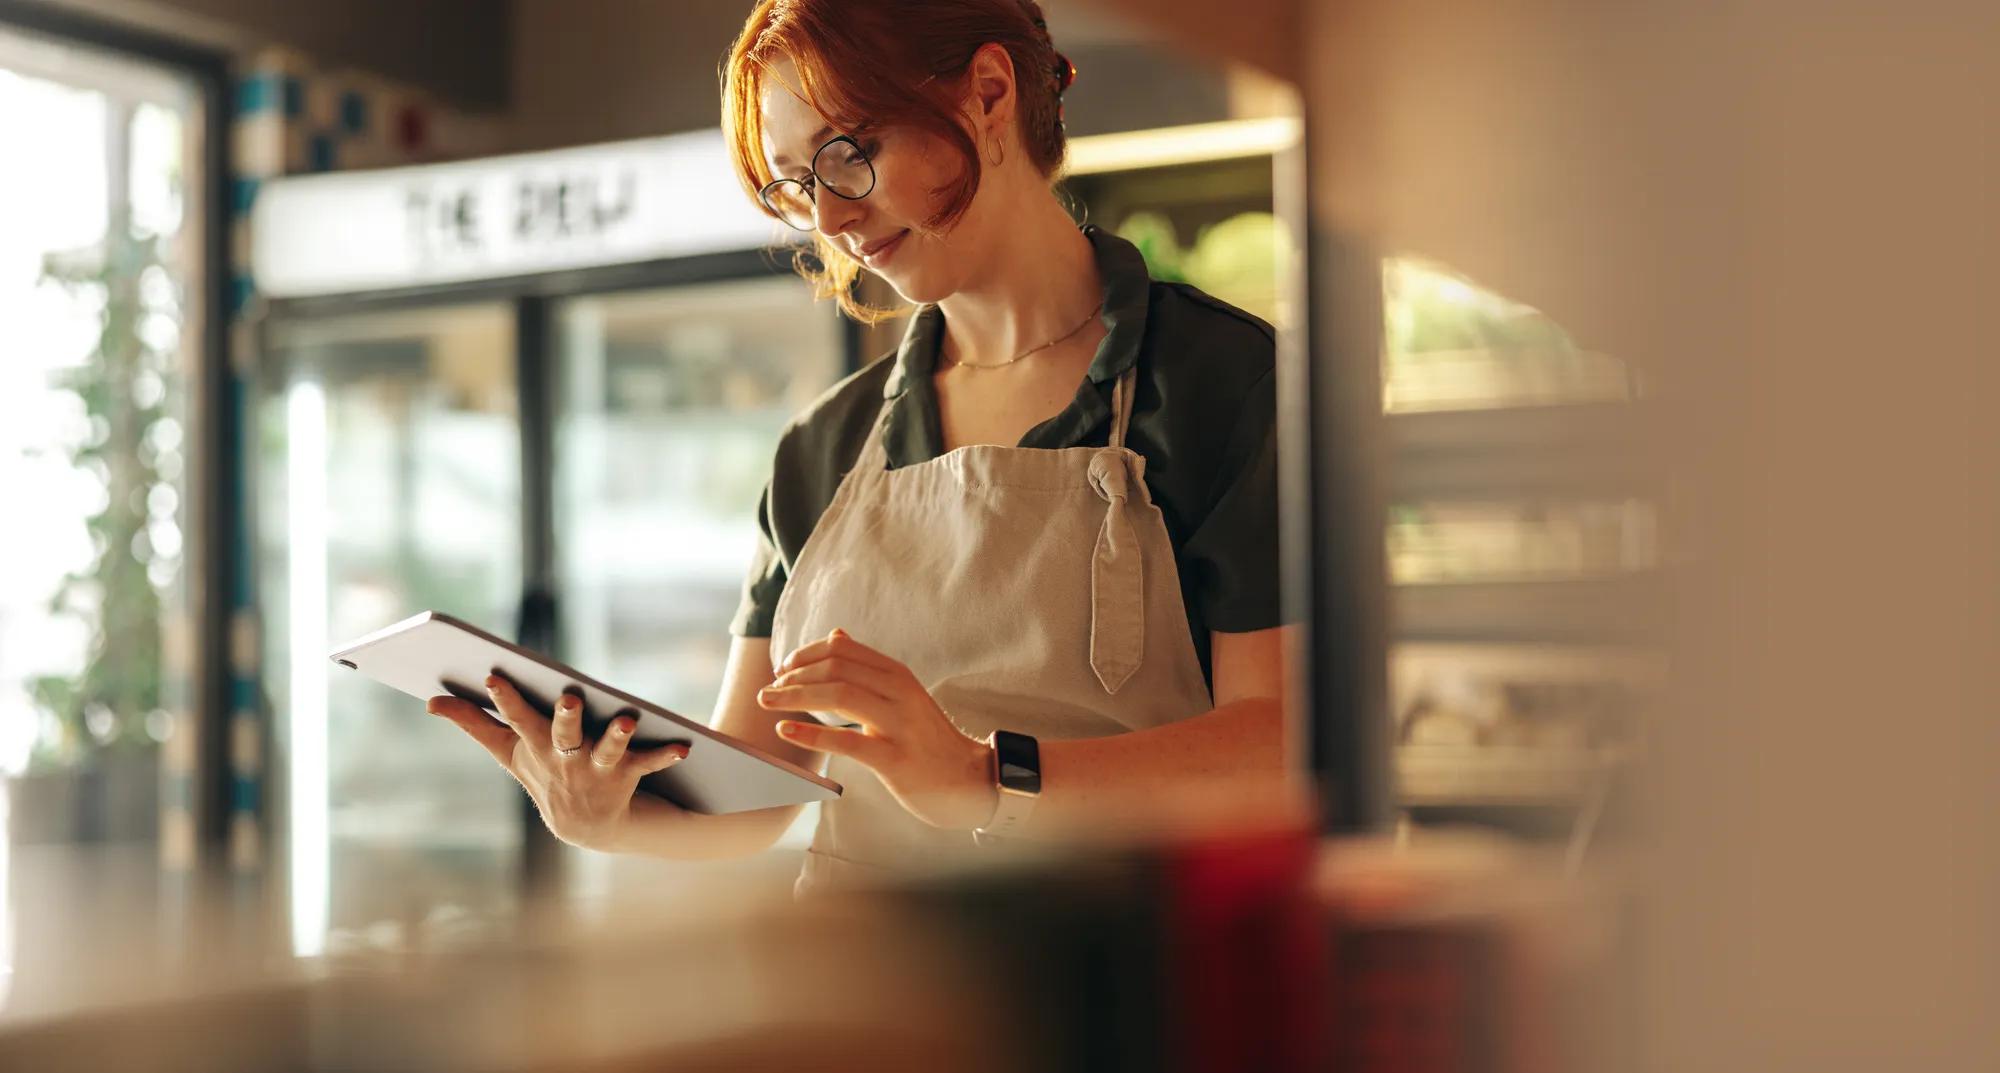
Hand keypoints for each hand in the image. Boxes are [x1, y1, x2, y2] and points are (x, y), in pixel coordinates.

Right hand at [426, 674, 690, 850]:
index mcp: (534, 746)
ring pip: (607, 751)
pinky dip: (664, 755)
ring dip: (616, 737)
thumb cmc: (545, 774)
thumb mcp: (509, 751)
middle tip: (570, 698)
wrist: (587, 827)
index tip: (495, 676)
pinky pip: (647, 764)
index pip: (516, 718)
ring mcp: (596, 771)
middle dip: (565, 718)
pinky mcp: (626, 777)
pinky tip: (683, 746)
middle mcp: (564, 759)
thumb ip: (473, 723)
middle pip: (562, 734)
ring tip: (626, 719)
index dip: (506, 699)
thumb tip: (430, 701)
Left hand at [758, 629, 995, 830]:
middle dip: (794, 675)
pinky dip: (811, 734)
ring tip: (768, 703)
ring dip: (795, 696)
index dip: (806, 654)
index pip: (843, 649)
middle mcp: (900, 692)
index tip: (783, 668)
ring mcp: (899, 724)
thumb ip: (868, 667)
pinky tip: (785, 731)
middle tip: (768, 690)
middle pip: (837, 668)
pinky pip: (847, 742)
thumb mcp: (902, 695)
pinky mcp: (895, 758)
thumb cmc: (925, 737)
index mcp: (898, 674)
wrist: (967, 778)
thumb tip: (836, 634)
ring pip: (839, 696)